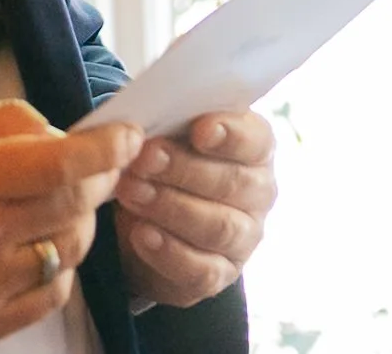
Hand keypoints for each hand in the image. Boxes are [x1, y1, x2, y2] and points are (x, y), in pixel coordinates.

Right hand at [0, 100, 141, 349]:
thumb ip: (1, 123)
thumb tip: (60, 132)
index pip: (59, 165)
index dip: (105, 150)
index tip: (128, 137)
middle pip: (73, 207)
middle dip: (100, 181)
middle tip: (100, 167)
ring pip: (69, 252)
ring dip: (78, 223)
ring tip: (59, 207)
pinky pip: (51, 294)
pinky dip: (57, 267)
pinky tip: (37, 248)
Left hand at [115, 111, 276, 309]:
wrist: (146, 218)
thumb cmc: (164, 160)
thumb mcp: (166, 133)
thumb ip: (167, 121)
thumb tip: (146, 117)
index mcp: (255, 147)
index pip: (255, 140)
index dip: (231, 134)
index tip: (200, 129)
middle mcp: (259, 192)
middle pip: (232, 182)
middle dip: (185, 170)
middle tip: (145, 159)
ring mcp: (244, 236)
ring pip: (218, 226)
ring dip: (172, 208)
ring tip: (132, 193)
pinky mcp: (220, 274)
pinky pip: (201, 269)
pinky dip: (169, 252)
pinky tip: (142, 235)